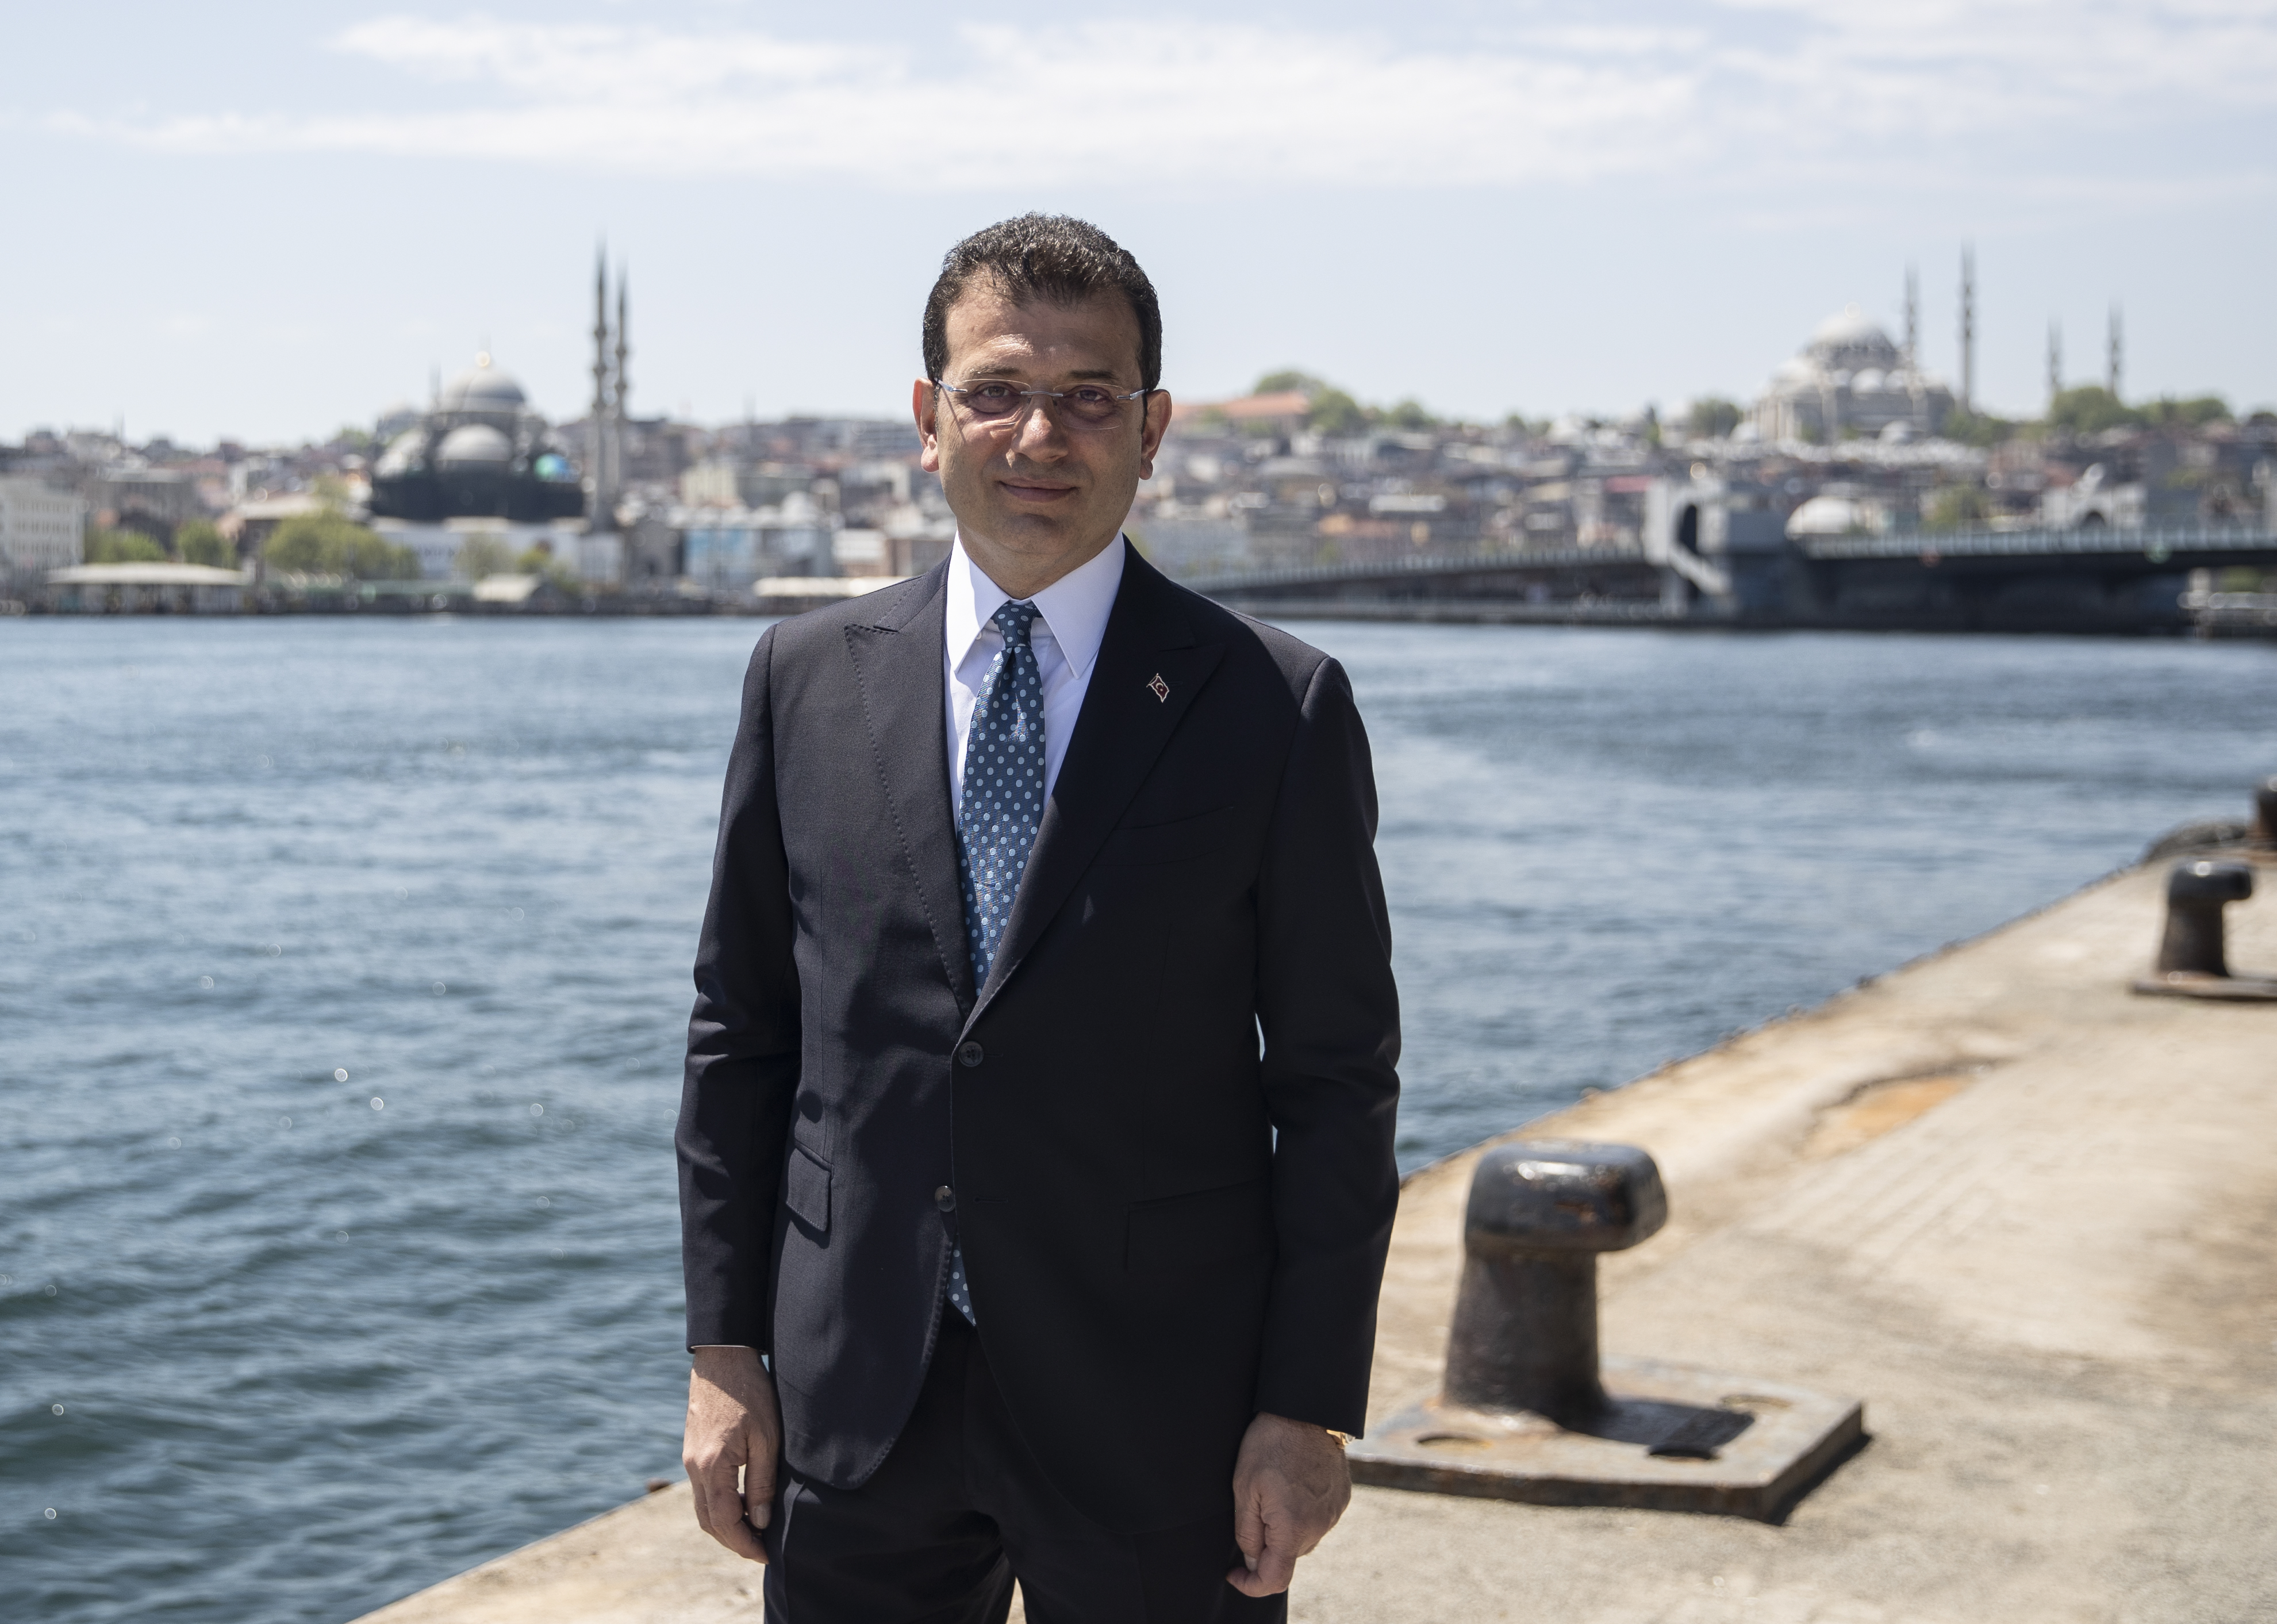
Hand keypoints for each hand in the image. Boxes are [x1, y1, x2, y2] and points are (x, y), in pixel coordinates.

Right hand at [683, 1347, 781, 1563]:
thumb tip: (759, 1521)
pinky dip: (719, 1507)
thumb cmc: (750, 1393)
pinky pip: (703, 1491)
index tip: (766, 1555)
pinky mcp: (693, 1452)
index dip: (745, 1543)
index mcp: (712, 1466)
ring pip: (703, 1509)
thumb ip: (762, 1482)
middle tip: (760, 1550)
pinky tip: (742, 1504)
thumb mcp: (767, 1438)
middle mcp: (695, 1468)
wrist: (723, 1359)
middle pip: (709, 1521)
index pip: (725, 1521)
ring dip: (725, 1526)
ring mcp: (690, 1460)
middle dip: (734, 1541)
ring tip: (753, 1532)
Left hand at [1226, 1412, 1351, 1596]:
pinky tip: (1292, 1486)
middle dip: (1266, 1546)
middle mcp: (1319, 1527)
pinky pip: (1317, 1520)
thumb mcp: (1244, 1488)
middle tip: (1252, 1510)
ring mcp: (1333, 1513)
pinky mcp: (1341, 1499)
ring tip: (1273, 1492)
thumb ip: (1247, 1533)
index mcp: (1293, 1528)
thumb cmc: (1269, 1444)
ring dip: (1285, 1529)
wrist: (1306, 1409)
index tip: (1235, 1572)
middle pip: (1288, 1557)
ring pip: (1303, 1539)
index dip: (1251, 1584)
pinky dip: (1302, 1514)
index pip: (1275, 1579)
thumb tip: (1252, 1562)